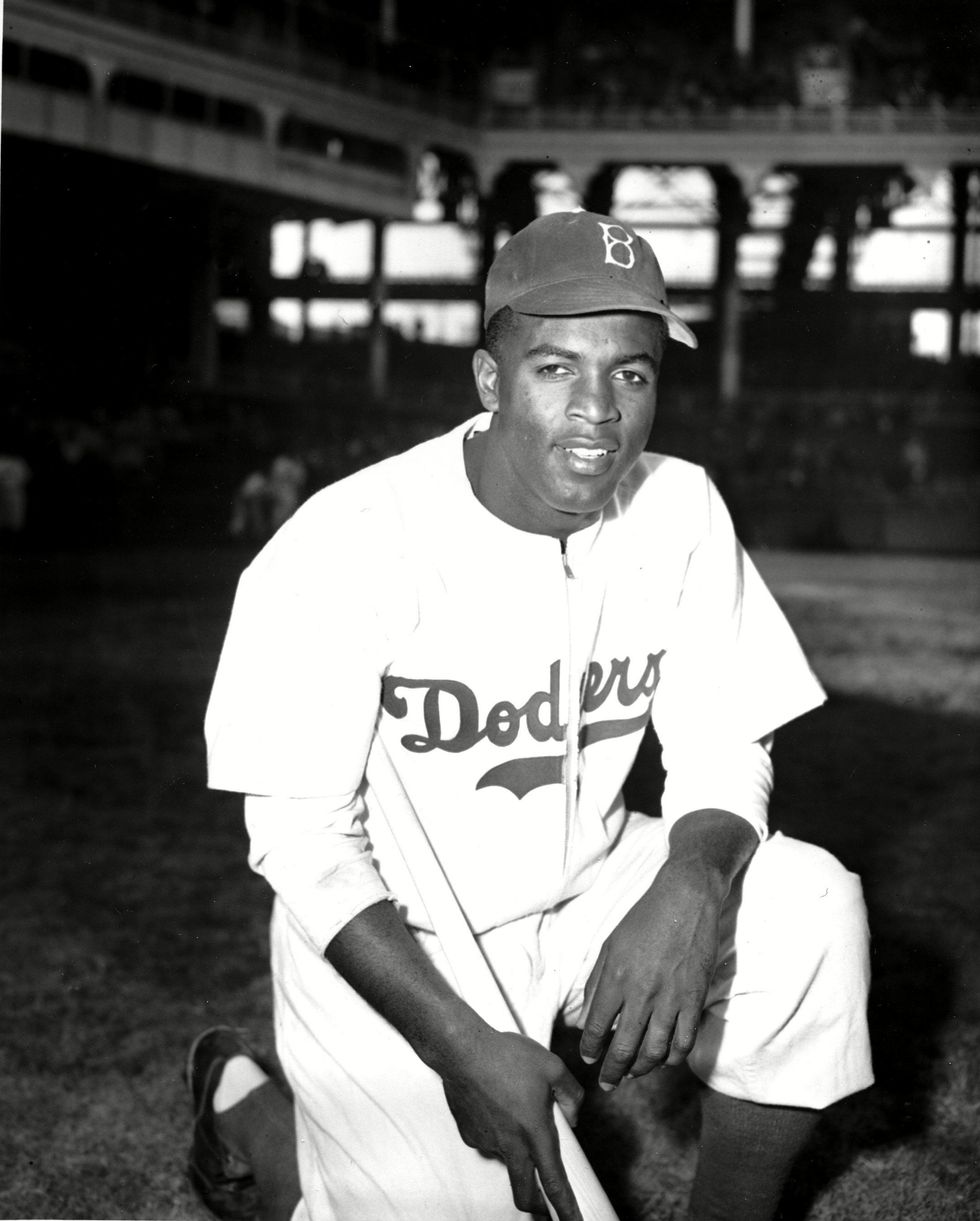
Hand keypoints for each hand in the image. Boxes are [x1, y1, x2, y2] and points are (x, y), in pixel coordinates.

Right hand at [440, 1028, 584, 1219]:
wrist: (461, 1049)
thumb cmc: (507, 1055)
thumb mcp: (551, 1066)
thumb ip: (571, 1094)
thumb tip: (573, 1117)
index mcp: (534, 1132)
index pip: (554, 1183)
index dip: (566, 1210)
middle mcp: (510, 1144)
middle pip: (524, 1194)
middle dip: (537, 1208)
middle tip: (546, 1207)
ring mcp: (487, 1142)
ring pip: (507, 1158)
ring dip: (515, 1147)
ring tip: (513, 1105)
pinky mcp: (469, 1135)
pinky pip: (489, 1140)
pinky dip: (497, 1130)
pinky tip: (495, 1102)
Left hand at [579, 857, 724, 1089]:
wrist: (685, 901)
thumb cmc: (643, 920)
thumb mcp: (610, 945)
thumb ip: (596, 983)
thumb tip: (587, 1018)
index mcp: (616, 978)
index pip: (597, 1028)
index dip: (591, 1049)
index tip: (590, 1058)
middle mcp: (641, 994)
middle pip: (624, 1048)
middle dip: (612, 1071)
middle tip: (607, 1083)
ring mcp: (670, 999)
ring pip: (654, 1052)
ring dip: (641, 1069)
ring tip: (633, 1074)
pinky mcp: (694, 1000)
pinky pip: (684, 1042)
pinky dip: (672, 1058)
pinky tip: (664, 1060)